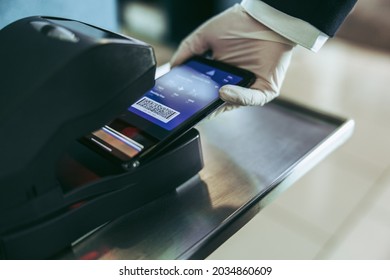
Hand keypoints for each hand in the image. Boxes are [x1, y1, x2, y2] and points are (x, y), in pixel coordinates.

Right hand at [170, 4, 294, 114]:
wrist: (267, 18)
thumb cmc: (240, 23)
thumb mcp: (206, 35)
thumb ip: (188, 50)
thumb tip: (173, 66)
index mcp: (219, 72)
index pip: (203, 89)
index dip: (192, 95)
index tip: (179, 99)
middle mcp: (234, 82)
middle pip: (216, 101)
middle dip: (202, 105)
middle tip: (188, 107)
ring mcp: (249, 87)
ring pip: (232, 103)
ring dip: (217, 104)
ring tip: (204, 101)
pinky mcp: (264, 91)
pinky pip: (251, 100)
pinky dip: (238, 98)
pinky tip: (224, 92)